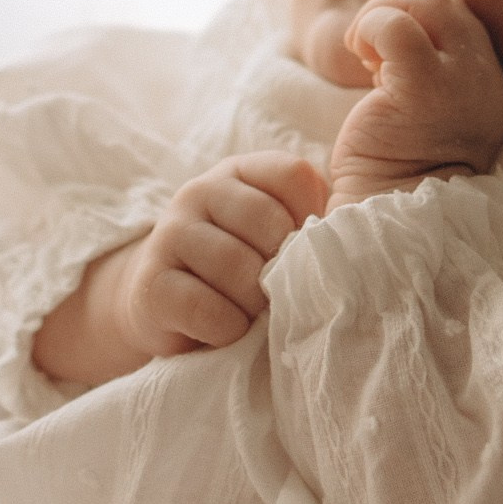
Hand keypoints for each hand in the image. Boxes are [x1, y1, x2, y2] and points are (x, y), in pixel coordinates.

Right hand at [30, 149, 328, 389]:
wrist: (164, 307)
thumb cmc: (239, 272)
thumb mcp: (273, 237)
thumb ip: (307, 222)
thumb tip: (352, 238)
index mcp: (240, 171)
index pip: (293, 175)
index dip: (310, 220)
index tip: (303, 254)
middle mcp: (200, 190)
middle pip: (268, 222)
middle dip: (281, 270)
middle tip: (278, 295)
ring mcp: (170, 233)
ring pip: (237, 267)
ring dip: (255, 306)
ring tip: (252, 316)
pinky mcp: (150, 283)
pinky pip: (206, 308)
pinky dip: (227, 329)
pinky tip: (225, 332)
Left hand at [326, 0, 502, 204]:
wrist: (389, 220)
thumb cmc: (394, 171)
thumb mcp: (425, 118)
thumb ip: (426, 76)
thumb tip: (388, 36)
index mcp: (488, 92)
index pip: (460, 25)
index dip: (419, 22)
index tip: (385, 53)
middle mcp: (485, 84)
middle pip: (448, 6)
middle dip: (400, 5)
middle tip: (367, 38)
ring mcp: (460, 85)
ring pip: (429, 5)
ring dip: (385, 12)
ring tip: (361, 49)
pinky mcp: (424, 89)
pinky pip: (397, 28)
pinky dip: (371, 26)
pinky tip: (358, 52)